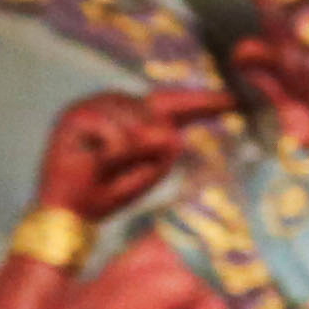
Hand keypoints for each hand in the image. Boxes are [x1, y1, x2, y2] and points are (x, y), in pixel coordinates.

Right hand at [31, 90, 215, 227]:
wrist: (71, 209)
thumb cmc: (110, 190)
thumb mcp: (151, 170)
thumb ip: (165, 147)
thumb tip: (169, 132)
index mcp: (134, 116)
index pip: (174, 102)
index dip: (204, 101)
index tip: (237, 100)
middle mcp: (114, 104)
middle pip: (158, 108)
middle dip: (154, 139)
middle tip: (128, 162)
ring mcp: (93, 105)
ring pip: (137, 120)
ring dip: (132, 150)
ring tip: (108, 165)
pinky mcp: (76, 115)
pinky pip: (115, 132)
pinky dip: (114, 154)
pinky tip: (98, 163)